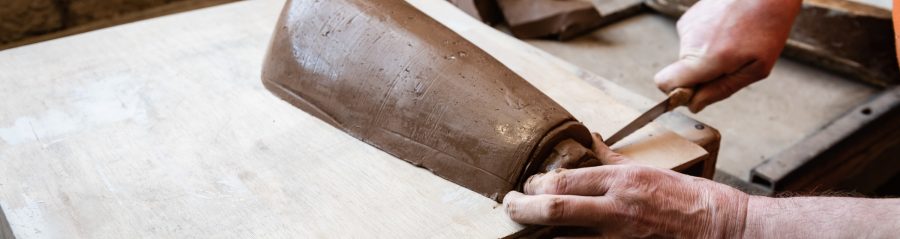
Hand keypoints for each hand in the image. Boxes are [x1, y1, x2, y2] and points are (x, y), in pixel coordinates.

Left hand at [503, 133, 749, 236]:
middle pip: (555, 210)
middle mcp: (617, 210)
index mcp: (621, 182)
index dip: (535, 185)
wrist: (722, 228)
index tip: (526, 185)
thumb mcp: (647, 170)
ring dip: (541, 235)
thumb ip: (612, 159)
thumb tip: (591, 139)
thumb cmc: (687, 198)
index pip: (563, 182)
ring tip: (527, 229)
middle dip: (522, 209)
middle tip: (509, 207)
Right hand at [654, 0, 801, 111]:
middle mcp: (690, 41)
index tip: (696, 90)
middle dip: (700, 74)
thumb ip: (721, 90)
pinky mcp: (689, 17)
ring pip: (688, 55)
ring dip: (707, 55)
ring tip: (732, 41)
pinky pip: (692, 39)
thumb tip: (694, 105)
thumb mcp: (756, 69)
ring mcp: (687, 26)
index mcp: (706, 59)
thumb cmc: (767, 27)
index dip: (676, 91)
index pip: (665, 83)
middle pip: (681, 71)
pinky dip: (707, 39)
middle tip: (730, 62)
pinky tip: (727, 30)